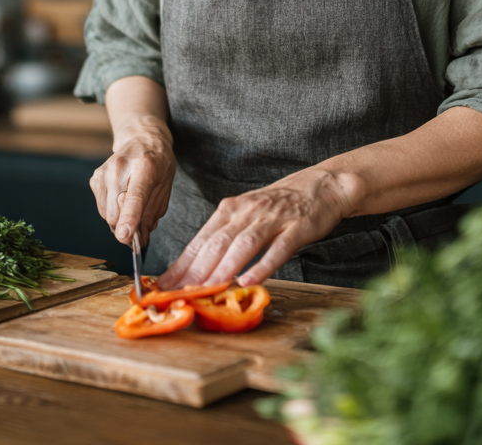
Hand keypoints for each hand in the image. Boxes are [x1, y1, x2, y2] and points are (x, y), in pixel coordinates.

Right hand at [89, 116, 175, 246]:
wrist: (141, 139)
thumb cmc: (157, 163)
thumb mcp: (165, 187)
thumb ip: (152, 216)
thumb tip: (141, 241)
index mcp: (145, 167)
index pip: (135, 196)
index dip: (129, 218)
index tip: (124, 236)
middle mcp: (120, 168)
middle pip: (116, 213)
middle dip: (126, 228)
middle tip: (139, 226)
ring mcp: (104, 172)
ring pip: (106, 215)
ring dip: (119, 219)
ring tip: (132, 203)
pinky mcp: (95, 178)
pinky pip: (101, 208)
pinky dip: (112, 210)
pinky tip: (122, 196)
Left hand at [156, 167, 351, 288]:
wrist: (318, 186)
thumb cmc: (277, 206)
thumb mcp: (245, 215)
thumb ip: (223, 238)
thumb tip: (195, 269)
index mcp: (230, 210)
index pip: (200, 240)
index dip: (181, 265)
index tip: (163, 285)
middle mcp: (247, 213)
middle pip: (216, 243)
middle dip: (195, 271)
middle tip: (179, 294)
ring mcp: (272, 220)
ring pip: (243, 245)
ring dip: (224, 268)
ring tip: (208, 289)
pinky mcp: (296, 228)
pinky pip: (277, 249)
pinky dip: (262, 266)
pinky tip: (249, 281)